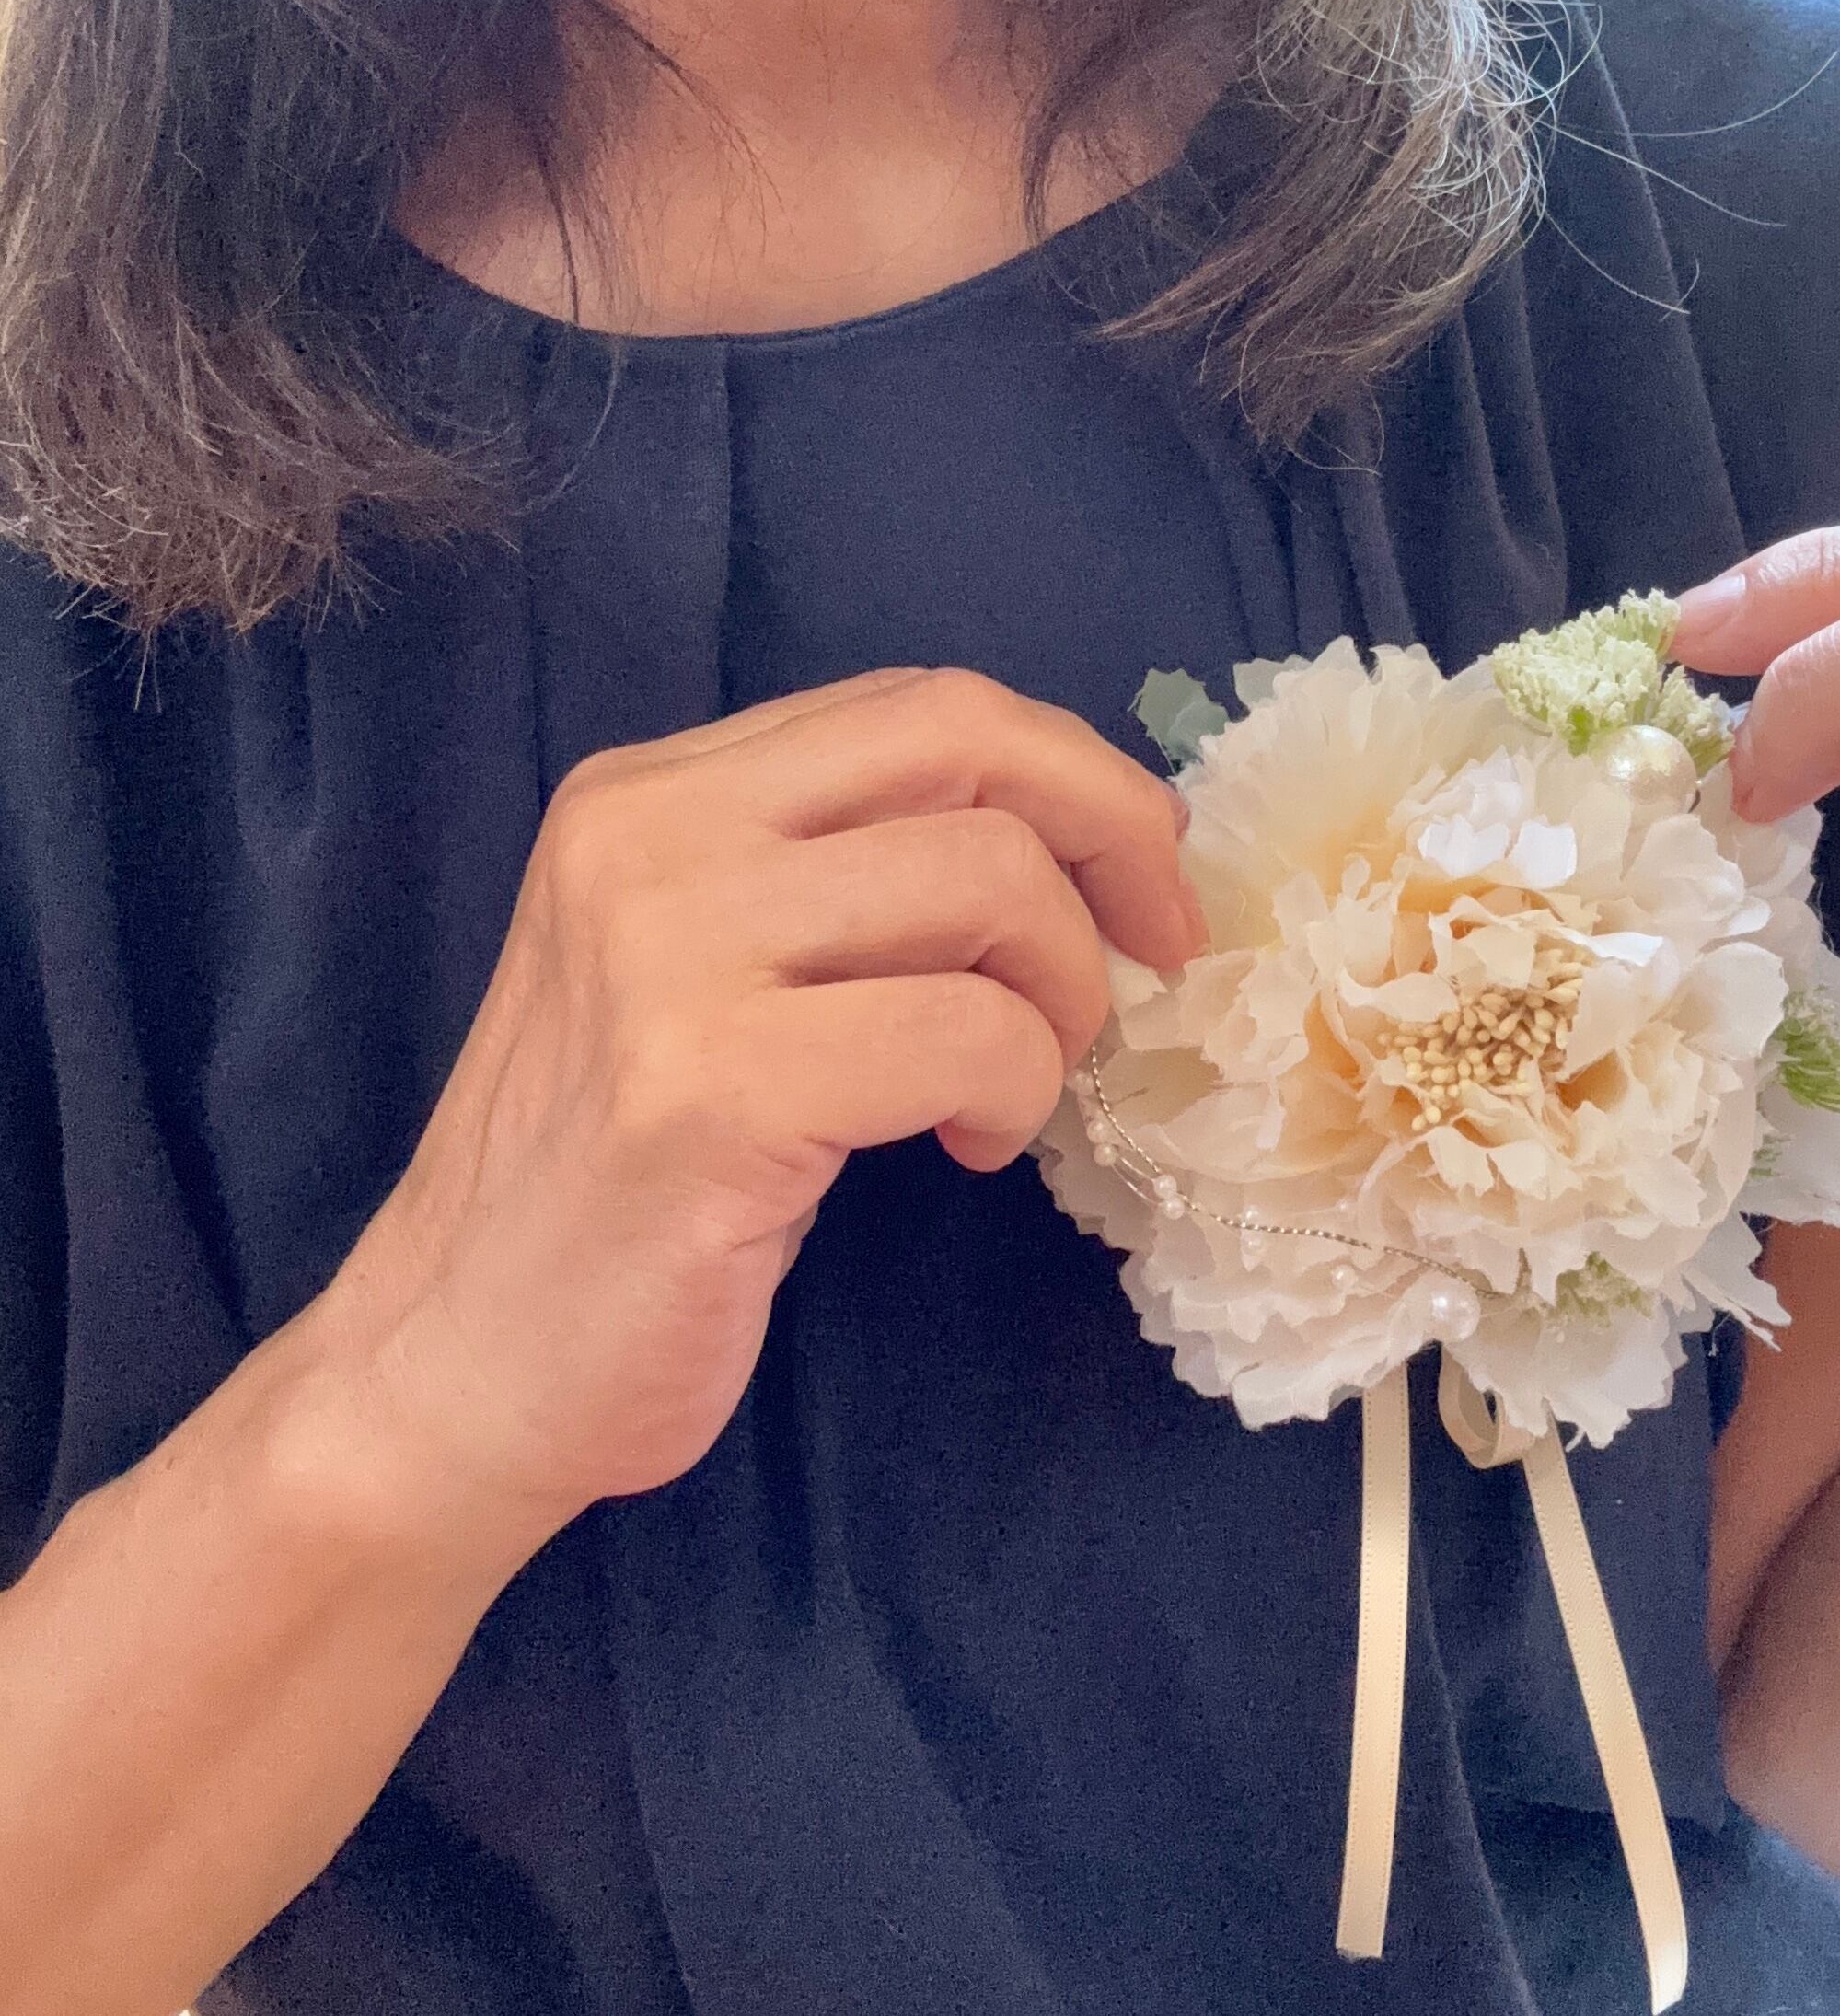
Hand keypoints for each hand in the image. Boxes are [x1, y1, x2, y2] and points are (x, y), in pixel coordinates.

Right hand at [325, 668, 1203, 1538]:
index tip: (1139, 876)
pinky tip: (965, 1147)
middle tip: (1150, 960)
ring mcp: (666, 955)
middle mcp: (646, 839)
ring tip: (1010, 1090)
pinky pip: (968, 1033)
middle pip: (968, 744)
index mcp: (648, 794)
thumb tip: (1070, 843)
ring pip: (989, 880)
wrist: (458, 1364)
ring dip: (1060, 996)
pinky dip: (1017, 1091)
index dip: (1071, 774)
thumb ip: (839, 883)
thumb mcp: (706, 978)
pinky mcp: (709, 1089)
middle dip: (1114, 844)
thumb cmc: (616, 1181)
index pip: (921, 706)